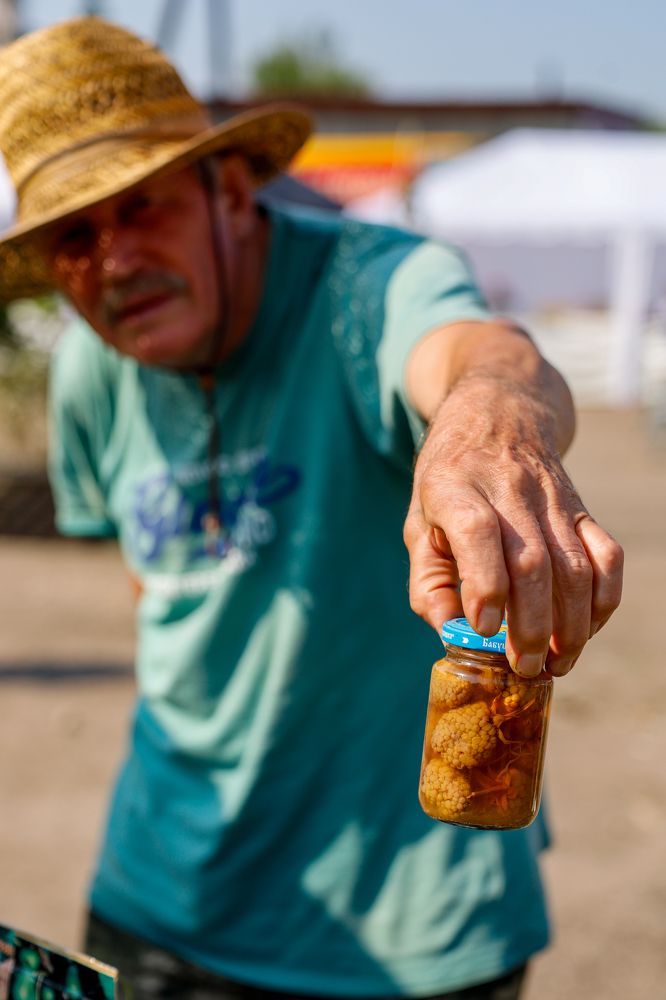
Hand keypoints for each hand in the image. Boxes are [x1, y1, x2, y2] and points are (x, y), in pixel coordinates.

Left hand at [403, 373, 622, 676]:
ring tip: (557, 664)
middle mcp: (507, 489)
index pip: (477, 533)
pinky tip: (587, 628)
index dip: (484, 585)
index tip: (484, 629)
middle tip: (525, 668)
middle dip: (532, 626)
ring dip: (572, 624)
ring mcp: (551, 498)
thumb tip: (453, 635)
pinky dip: (604, 598)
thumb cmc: (449, 480)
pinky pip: (607, 556)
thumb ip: (427, 583)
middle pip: (532, 562)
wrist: (498, 414)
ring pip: (574, 566)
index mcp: (455, 488)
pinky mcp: (581, 508)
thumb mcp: (418, 522)